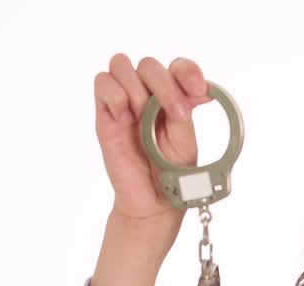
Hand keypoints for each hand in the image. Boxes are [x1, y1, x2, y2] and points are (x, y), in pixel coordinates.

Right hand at [93, 53, 213, 230]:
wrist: (153, 203)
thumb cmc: (171, 173)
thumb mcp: (185, 141)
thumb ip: (185, 111)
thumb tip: (201, 89)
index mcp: (173, 98)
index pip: (177, 67)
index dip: (188, 71)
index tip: (199, 91)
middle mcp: (147, 95)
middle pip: (149, 64)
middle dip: (165, 85)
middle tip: (176, 115)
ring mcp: (124, 103)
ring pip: (121, 64)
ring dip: (136, 88)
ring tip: (142, 117)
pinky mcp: (105, 115)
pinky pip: (102, 83)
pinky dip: (114, 95)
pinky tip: (124, 118)